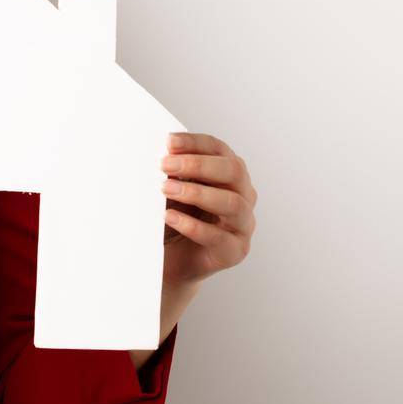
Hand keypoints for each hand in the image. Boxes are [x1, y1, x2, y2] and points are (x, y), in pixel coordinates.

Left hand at [159, 132, 256, 287]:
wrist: (170, 261)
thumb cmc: (172, 219)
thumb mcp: (170, 190)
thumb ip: (171, 172)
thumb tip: (160, 154)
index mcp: (228, 174)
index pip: (219, 149)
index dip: (195, 143)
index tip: (169, 142)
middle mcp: (242, 195)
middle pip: (233, 171)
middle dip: (197, 165)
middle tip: (164, 165)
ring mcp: (242, 224)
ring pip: (232, 202)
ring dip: (196, 193)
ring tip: (166, 189)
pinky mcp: (234, 251)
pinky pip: (218, 237)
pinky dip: (191, 225)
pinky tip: (169, 217)